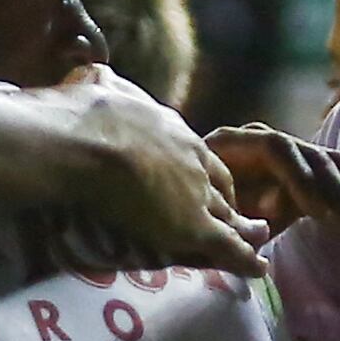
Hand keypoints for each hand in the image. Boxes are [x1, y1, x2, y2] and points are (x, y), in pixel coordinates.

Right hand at [49, 66, 268, 275]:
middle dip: (228, 196)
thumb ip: (103, 83)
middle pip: (219, 181)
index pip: (194, 152)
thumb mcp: (97, 84)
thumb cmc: (82, 115)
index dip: (197, 168)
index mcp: (170, 127)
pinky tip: (257, 268)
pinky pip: (227, 245)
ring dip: (243, 226)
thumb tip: (96, 73)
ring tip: (257, 236)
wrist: (86, 143)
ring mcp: (196, 192)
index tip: (197, 178)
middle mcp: (192, 157)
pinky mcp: (195, 225)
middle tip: (234, 210)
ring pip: (228, 213)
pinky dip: (244, 258)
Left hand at [204, 123, 339, 240]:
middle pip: (305, 151)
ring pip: (322, 158)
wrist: (193, 212)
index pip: (277, 147)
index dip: (301, 178)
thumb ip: (237, 217)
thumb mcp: (213, 219)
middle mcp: (257, 137)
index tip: (316, 213)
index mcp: (231, 143)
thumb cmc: (198, 218)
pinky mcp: (298, 164)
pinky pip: (331, 167)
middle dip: (327, 185)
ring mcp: (279, 148)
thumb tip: (270, 213)